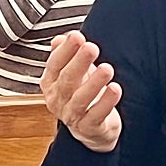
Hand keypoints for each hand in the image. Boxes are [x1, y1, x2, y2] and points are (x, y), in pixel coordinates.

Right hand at [40, 31, 121, 152]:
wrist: (90, 128)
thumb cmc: (81, 93)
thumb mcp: (71, 71)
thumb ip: (65, 54)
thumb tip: (61, 39)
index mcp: (51, 83)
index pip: (54, 64)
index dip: (65, 51)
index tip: (76, 36)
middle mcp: (58, 100)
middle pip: (67, 79)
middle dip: (79, 62)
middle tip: (92, 47)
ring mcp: (72, 116)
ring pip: (81, 99)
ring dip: (94, 83)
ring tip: (107, 68)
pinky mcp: (89, 127)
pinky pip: (97, 115)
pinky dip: (106, 102)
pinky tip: (115, 89)